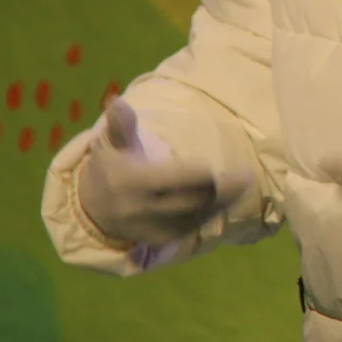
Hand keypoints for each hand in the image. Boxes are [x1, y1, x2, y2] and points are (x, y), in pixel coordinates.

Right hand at [76, 99, 255, 247]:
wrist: (94, 210)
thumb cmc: (111, 167)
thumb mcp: (110, 144)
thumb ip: (120, 125)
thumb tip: (117, 100)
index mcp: (132, 182)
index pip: (177, 179)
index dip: (201, 173)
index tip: (214, 166)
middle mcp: (142, 209)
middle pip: (193, 199)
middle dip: (222, 188)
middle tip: (247, 176)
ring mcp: (152, 228)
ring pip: (197, 215)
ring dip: (223, 201)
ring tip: (244, 184)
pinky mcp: (160, 241)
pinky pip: (192, 227)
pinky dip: (211, 212)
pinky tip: (227, 199)